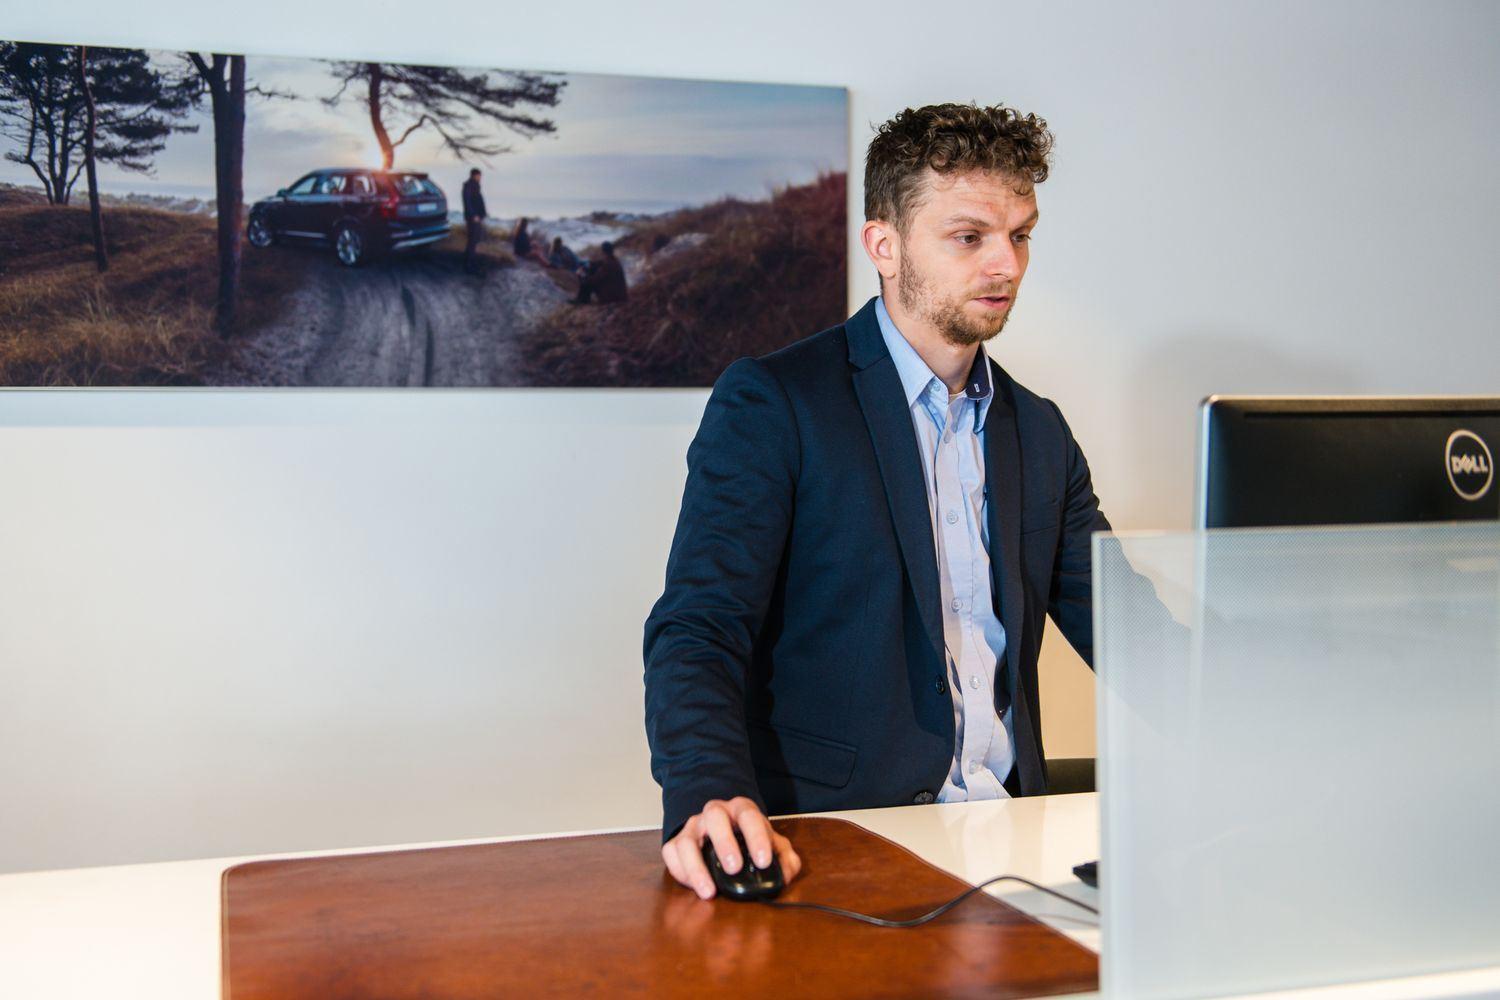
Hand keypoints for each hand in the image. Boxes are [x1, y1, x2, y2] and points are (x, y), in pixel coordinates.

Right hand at [661, 796, 801, 899]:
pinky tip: (694, 886)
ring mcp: (693, 827)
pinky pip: (671, 854)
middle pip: (714, 816)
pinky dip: (680, 872)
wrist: (722, 830)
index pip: (749, 815)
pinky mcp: (676, 842)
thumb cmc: (749, 839)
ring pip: (686, 840)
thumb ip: (785, 858)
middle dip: (724, 842)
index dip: (757, 837)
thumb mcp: (772, 844)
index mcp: (741, 810)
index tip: (763, 861)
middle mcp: (715, 813)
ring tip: (709, 891)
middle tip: (734, 868)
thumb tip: (785, 875)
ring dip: (696, 866)